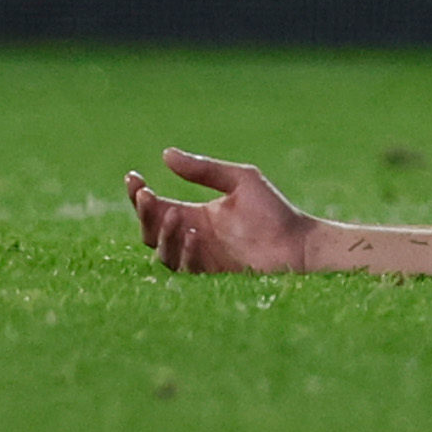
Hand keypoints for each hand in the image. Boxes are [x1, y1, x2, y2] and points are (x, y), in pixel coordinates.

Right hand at [125, 150, 317, 273]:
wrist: (299, 245)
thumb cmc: (273, 212)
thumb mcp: (240, 181)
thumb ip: (204, 171)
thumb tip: (165, 154)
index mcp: (195, 215)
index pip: (156, 207)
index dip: (139, 195)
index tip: (132, 177)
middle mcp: (192, 238)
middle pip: (151, 232)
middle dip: (144, 214)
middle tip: (147, 196)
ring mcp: (200, 259)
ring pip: (163, 253)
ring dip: (162, 234)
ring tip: (175, 215)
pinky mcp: (211, 277)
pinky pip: (186, 269)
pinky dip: (186, 251)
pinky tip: (195, 233)